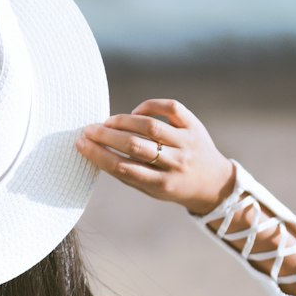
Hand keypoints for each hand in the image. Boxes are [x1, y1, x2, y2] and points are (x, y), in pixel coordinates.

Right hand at [76, 98, 236, 214]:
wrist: (214, 183)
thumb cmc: (173, 186)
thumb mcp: (151, 189)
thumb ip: (127, 172)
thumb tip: (95, 149)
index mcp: (162, 185)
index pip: (124, 168)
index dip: (99, 155)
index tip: (81, 144)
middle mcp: (177, 163)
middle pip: (136, 146)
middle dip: (106, 136)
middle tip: (88, 130)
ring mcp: (187, 143)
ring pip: (150, 126)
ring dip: (123, 121)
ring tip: (107, 122)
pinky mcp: (195, 126)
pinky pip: (170, 108)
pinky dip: (149, 106)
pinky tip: (136, 112)